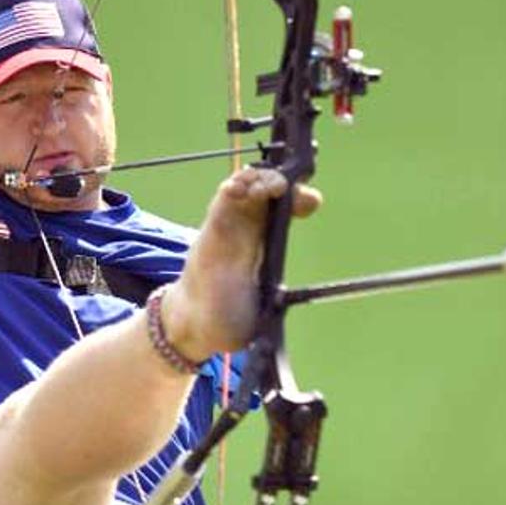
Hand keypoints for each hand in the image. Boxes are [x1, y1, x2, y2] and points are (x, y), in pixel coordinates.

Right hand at [161, 166, 322, 359]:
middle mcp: (252, 231)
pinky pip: (225, 195)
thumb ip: (279, 309)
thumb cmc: (229, 320)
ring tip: (267, 188)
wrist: (195, 326)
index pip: (289, 212)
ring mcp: (232, 224)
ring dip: (262, 178)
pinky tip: (238, 188)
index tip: (310, 202)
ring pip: (250, 186)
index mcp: (269, 247)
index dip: (302, 201)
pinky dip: (235, 184)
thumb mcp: (265, 315)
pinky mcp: (213, 224)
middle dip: (286, 182)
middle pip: (273, 191)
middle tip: (286, 191)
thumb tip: (293, 325)